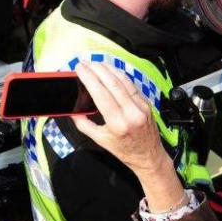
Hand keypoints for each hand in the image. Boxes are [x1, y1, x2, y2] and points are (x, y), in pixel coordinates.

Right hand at [72, 62, 182, 208]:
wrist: (148, 156)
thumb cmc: (125, 150)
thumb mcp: (100, 140)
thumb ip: (83, 124)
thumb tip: (72, 111)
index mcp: (118, 124)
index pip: (101, 94)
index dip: (89, 78)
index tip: (80, 69)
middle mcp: (131, 113)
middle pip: (112, 83)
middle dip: (96, 69)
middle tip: (85, 63)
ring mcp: (141, 106)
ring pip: (123, 80)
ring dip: (108, 68)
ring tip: (95, 63)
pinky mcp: (146, 103)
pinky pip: (131, 84)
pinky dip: (119, 75)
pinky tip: (110, 70)